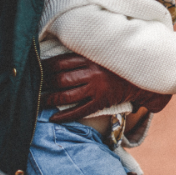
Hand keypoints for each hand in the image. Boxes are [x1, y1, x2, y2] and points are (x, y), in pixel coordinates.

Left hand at [42, 53, 171, 120]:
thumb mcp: (101, 55)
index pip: (60, 62)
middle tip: (32, 88)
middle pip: (60, 79)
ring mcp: (96, 89)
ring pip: (67, 96)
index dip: (45, 67)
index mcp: (90, 59)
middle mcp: (92, 73)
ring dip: (49, 100)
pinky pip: (79, 111)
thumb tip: (59, 56)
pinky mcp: (101, 102)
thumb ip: (83, 55)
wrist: (143, 77)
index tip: (35, 70)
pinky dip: (65, 116)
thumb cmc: (119, 64)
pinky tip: (53, 119)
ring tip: (38, 102)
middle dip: (44, 85)